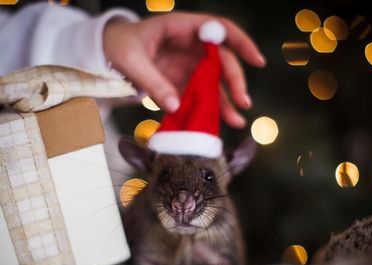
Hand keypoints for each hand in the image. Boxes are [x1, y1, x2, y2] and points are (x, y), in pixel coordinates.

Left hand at [104, 12, 264, 127]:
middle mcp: (190, 47)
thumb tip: (176, 106)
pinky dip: (208, 109)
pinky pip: (199, 96)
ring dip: (226, 101)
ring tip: (237, 121)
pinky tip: (217, 123)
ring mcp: (187, 66)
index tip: (257, 60)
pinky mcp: (182, 83)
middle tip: (243, 102)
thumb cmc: (118, 47)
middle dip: (235, 81)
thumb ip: (153, 82)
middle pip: (222, 60)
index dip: (241, 43)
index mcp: (181, 28)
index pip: (219, 29)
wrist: (107, 56)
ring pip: (214, 82)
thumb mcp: (131, 61)